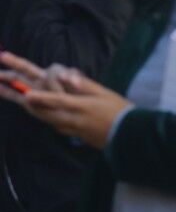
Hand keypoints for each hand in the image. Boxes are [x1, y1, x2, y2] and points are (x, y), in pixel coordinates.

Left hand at [0, 51, 129, 149]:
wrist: (126, 135)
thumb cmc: (118, 110)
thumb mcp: (104, 94)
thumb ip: (83, 84)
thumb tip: (65, 76)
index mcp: (80, 107)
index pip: (57, 101)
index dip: (41, 98)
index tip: (25, 94)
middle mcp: (69, 119)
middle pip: (39, 109)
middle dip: (18, 96)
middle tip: (0, 83)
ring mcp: (67, 128)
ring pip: (40, 115)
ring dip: (23, 103)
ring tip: (6, 91)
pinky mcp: (68, 132)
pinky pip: (49, 120)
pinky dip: (37, 111)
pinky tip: (29, 104)